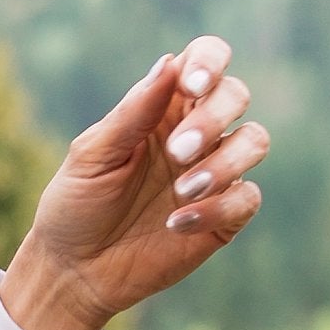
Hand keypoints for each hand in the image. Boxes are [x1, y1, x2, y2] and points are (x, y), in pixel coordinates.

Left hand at [0, 35, 267, 329]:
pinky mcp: (225, 215)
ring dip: (223, 164)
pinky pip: (247, 197)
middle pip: (236, 96)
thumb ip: (134, 112)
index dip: (210, 62)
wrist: (75, 270)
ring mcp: (214, 172)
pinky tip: (177, 224)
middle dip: (213, 119)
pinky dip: (218, 207)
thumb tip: (170, 61)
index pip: (204, 59)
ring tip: (180, 192)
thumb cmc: (76, 204)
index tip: (192, 85)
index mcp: (162, 107)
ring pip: (255, 140)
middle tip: (177, 152)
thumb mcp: (93, 155)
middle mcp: (196, 132)